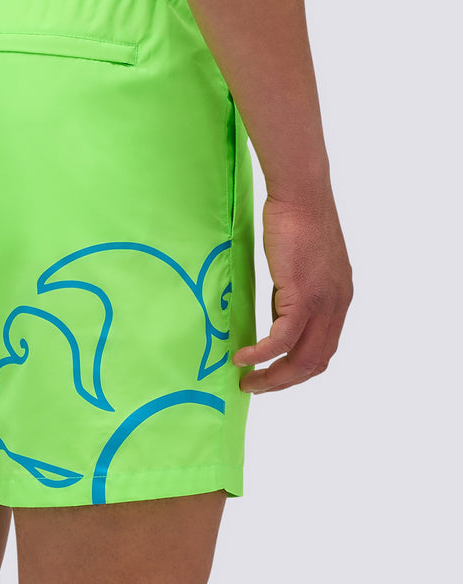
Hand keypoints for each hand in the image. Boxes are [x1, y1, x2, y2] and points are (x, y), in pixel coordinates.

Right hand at [232, 189, 352, 392]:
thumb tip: (275, 313)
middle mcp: (337, 306)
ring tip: (248, 381)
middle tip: (256, 387)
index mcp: (339, 299)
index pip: (324, 348)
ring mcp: (323, 303)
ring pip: (302, 358)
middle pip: (315, 362)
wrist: (302, 195)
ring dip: (274, 376)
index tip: (273, 375)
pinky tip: (242, 357)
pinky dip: (261, 354)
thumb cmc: (296, 219)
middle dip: (284, 382)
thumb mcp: (300, 265)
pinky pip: (282, 339)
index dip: (298, 369)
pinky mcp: (303, 296)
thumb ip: (293, 293)